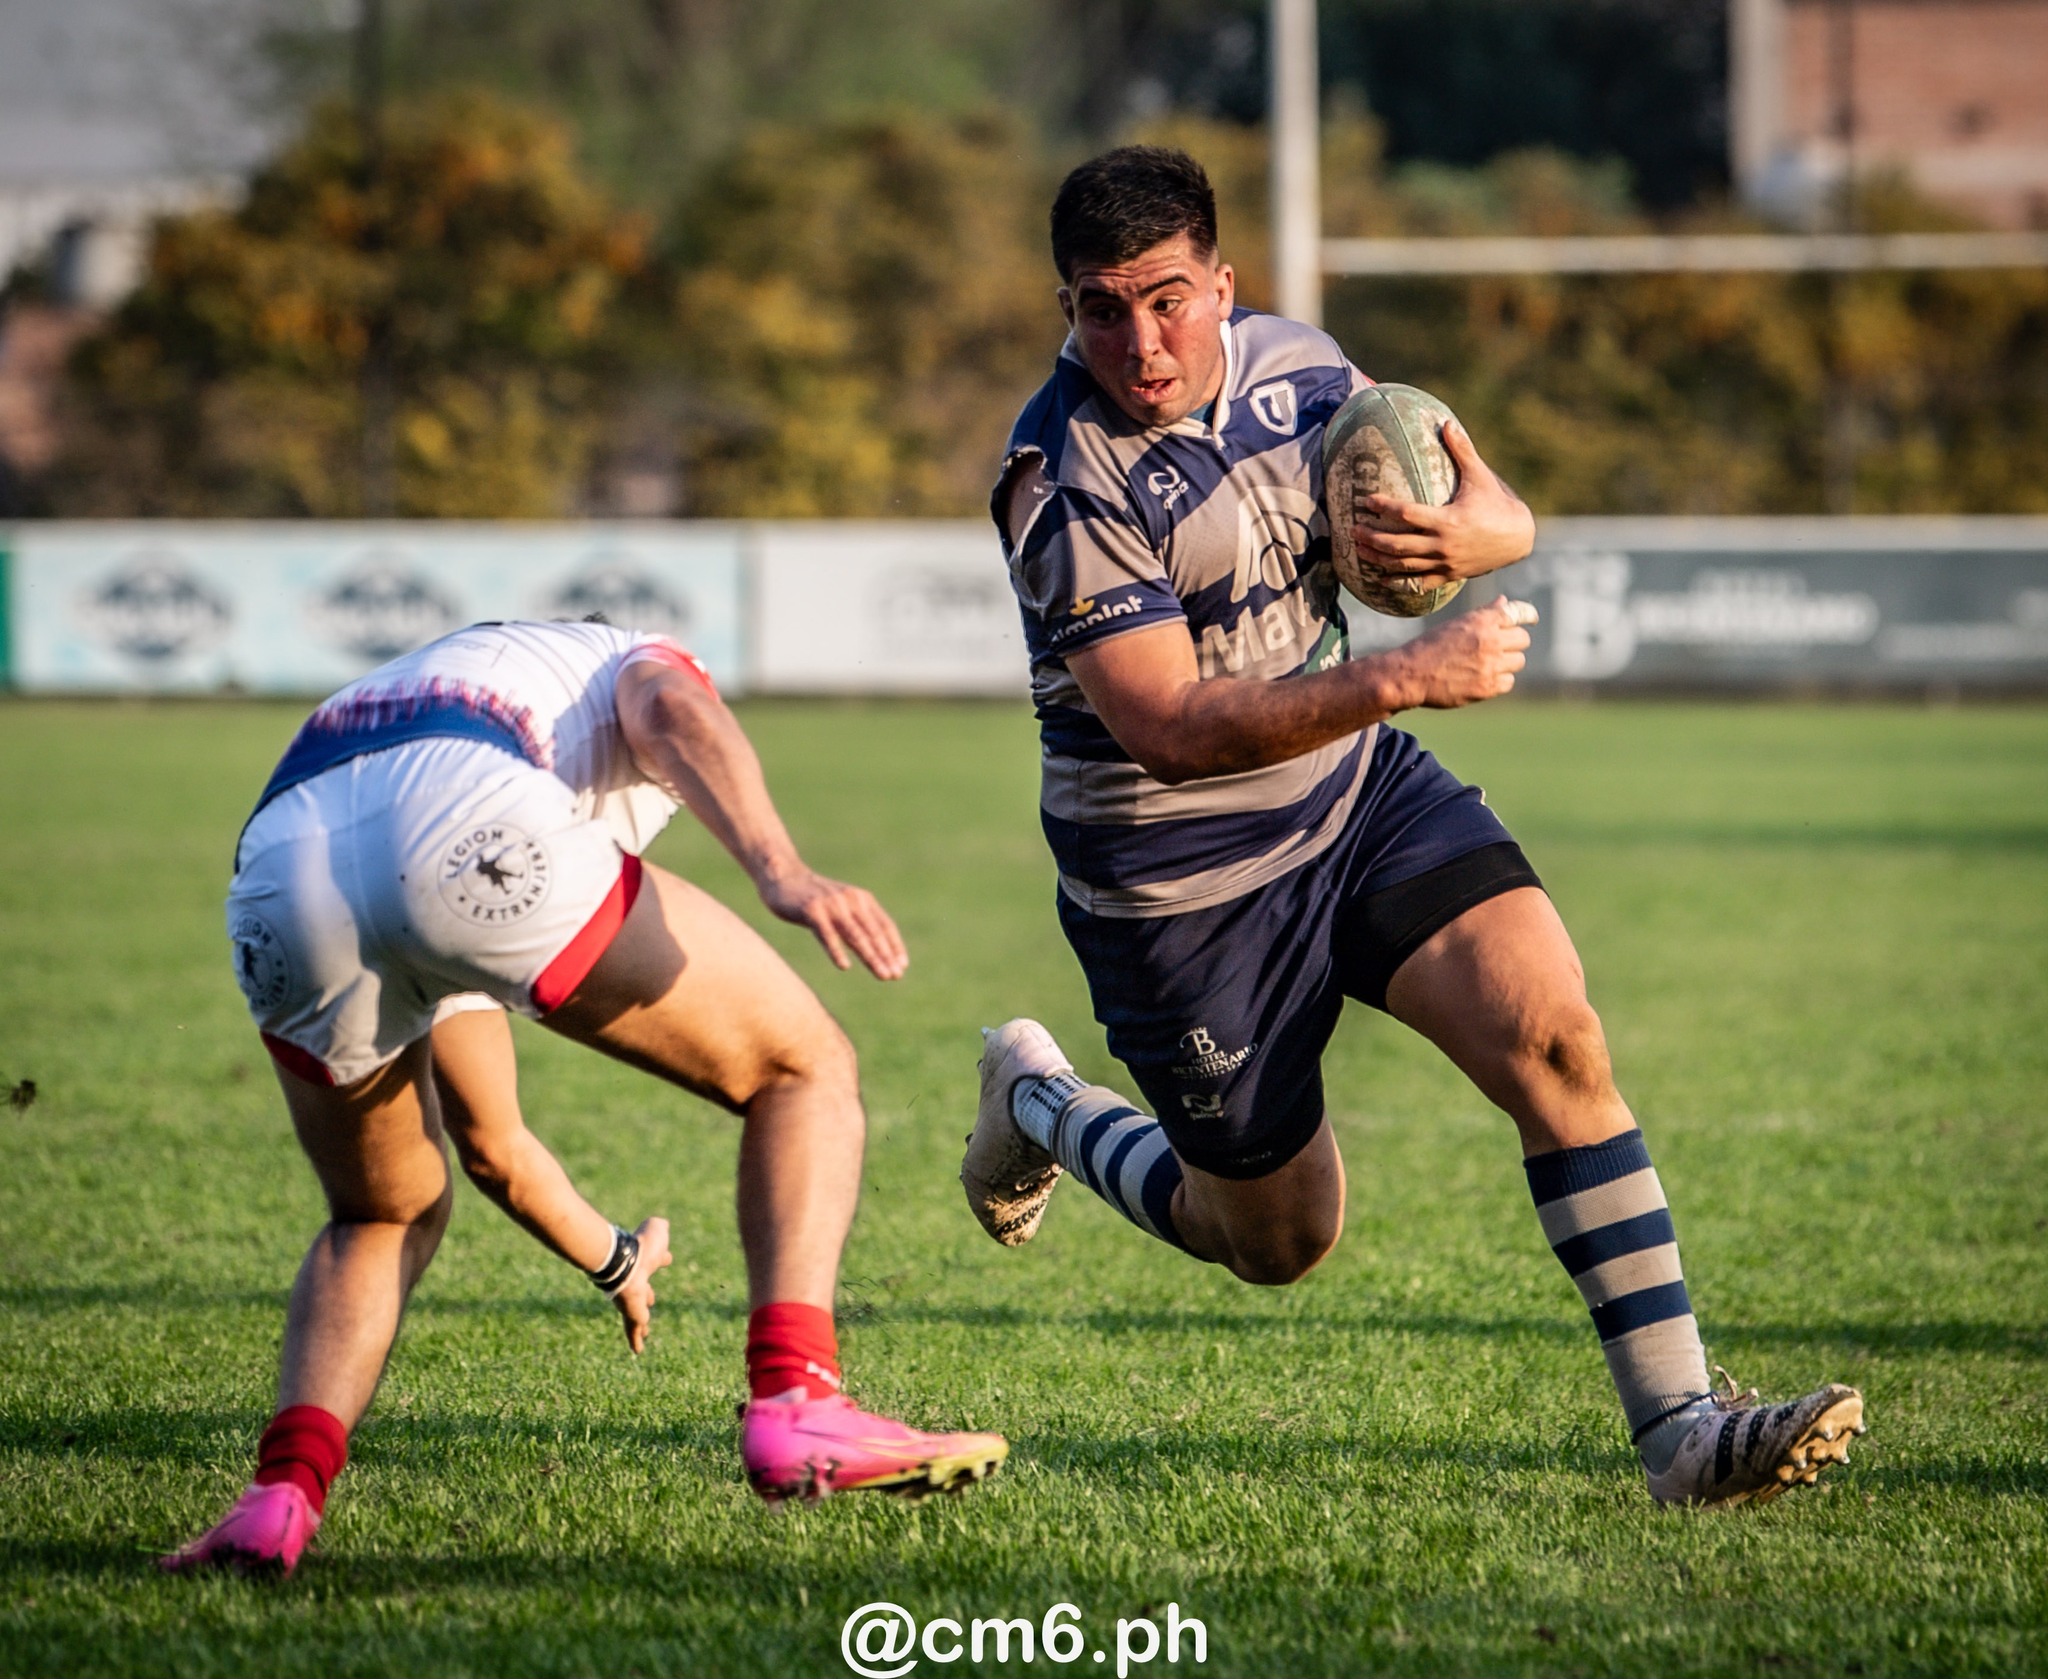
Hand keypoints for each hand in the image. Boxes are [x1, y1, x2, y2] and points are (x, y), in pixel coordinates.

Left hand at [613, 1217, 673, 1354]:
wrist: (623, 1263)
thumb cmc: (641, 1247)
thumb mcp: (656, 1230)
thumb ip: (659, 1227)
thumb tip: (662, 1224)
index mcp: (644, 1263)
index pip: (654, 1262)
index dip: (662, 1259)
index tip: (666, 1260)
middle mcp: (637, 1283)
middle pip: (644, 1291)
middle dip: (647, 1295)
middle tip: (650, 1301)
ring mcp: (632, 1300)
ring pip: (637, 1313)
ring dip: (641, 1322)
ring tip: (644, 1332)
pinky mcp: (631, 1314)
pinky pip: (633, 1329)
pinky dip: (635, 1340)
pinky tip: (637, 1351)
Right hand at [757, 863, 909, 979]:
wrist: (783, 876)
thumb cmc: (813, 898)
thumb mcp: (840, 907)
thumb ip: (856, 924)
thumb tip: (875, 951)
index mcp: (861, 899)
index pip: (884, 925)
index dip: (894, 946)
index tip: (901, 967)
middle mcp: (851, 900)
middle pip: (873, 932)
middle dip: (886, 956)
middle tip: (895, 976)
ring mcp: (832, 905)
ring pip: (855, 935)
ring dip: (870, 956)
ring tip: (881, 975)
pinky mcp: (812, 910)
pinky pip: (826, 934)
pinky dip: (836, 950)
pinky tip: (844, 966)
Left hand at [1353, 420, 1534, 582]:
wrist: (1519, 538)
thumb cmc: (1498, 503)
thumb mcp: (1480, 476)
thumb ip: (1461, 451)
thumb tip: (1446, 422)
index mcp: (1447, 520)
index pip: (1406, 514)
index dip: (1384, 507)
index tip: (1367, 500)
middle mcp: (1443, 545)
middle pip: (1397, 544)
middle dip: (1371, 537)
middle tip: (1352, 529)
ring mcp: (1445, 563)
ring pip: (1403, 566)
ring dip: (1377, 559)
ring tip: (1358, 549)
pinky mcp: (1449, 575)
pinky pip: (1419, 584)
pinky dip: (1398, 583)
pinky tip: (1380, 579)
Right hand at [1392, 599, 1536, 709]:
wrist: (1410, 675)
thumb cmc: (1430, 647)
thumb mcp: (1456, 624)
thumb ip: (1484, 615)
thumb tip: (1504, 602)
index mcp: (1481, 621)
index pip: (1517, 612)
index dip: (1528, 614)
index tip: (1532, 618)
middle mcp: (1489, 641)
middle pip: (1523, 639)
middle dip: (1513, 643)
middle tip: (1499, 647)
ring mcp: (1490, 665)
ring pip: (1518, 661)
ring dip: (1507, 662)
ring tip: (1486, 664)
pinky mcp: (1488, 687)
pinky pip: (1508, 681)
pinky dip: (1499, 680)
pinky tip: (1482, 678)